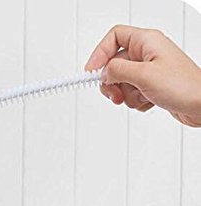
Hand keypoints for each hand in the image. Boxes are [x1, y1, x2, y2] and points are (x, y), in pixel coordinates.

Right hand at [85, 24, 200, 126]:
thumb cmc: (183, 86)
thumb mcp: (144, 75)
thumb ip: (118, 70)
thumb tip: (104, 72)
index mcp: (147, 42)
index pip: (114, 37)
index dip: (99, 53)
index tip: (90, 71)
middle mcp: (147, 53)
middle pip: (114, 64)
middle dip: (112, 82)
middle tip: (114, 95)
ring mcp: (149, 70)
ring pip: (122, 82)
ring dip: (126, 94)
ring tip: (140, 97)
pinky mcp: (151, 86)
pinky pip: (131, 93)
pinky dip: (135, 100)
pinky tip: (149, 101)